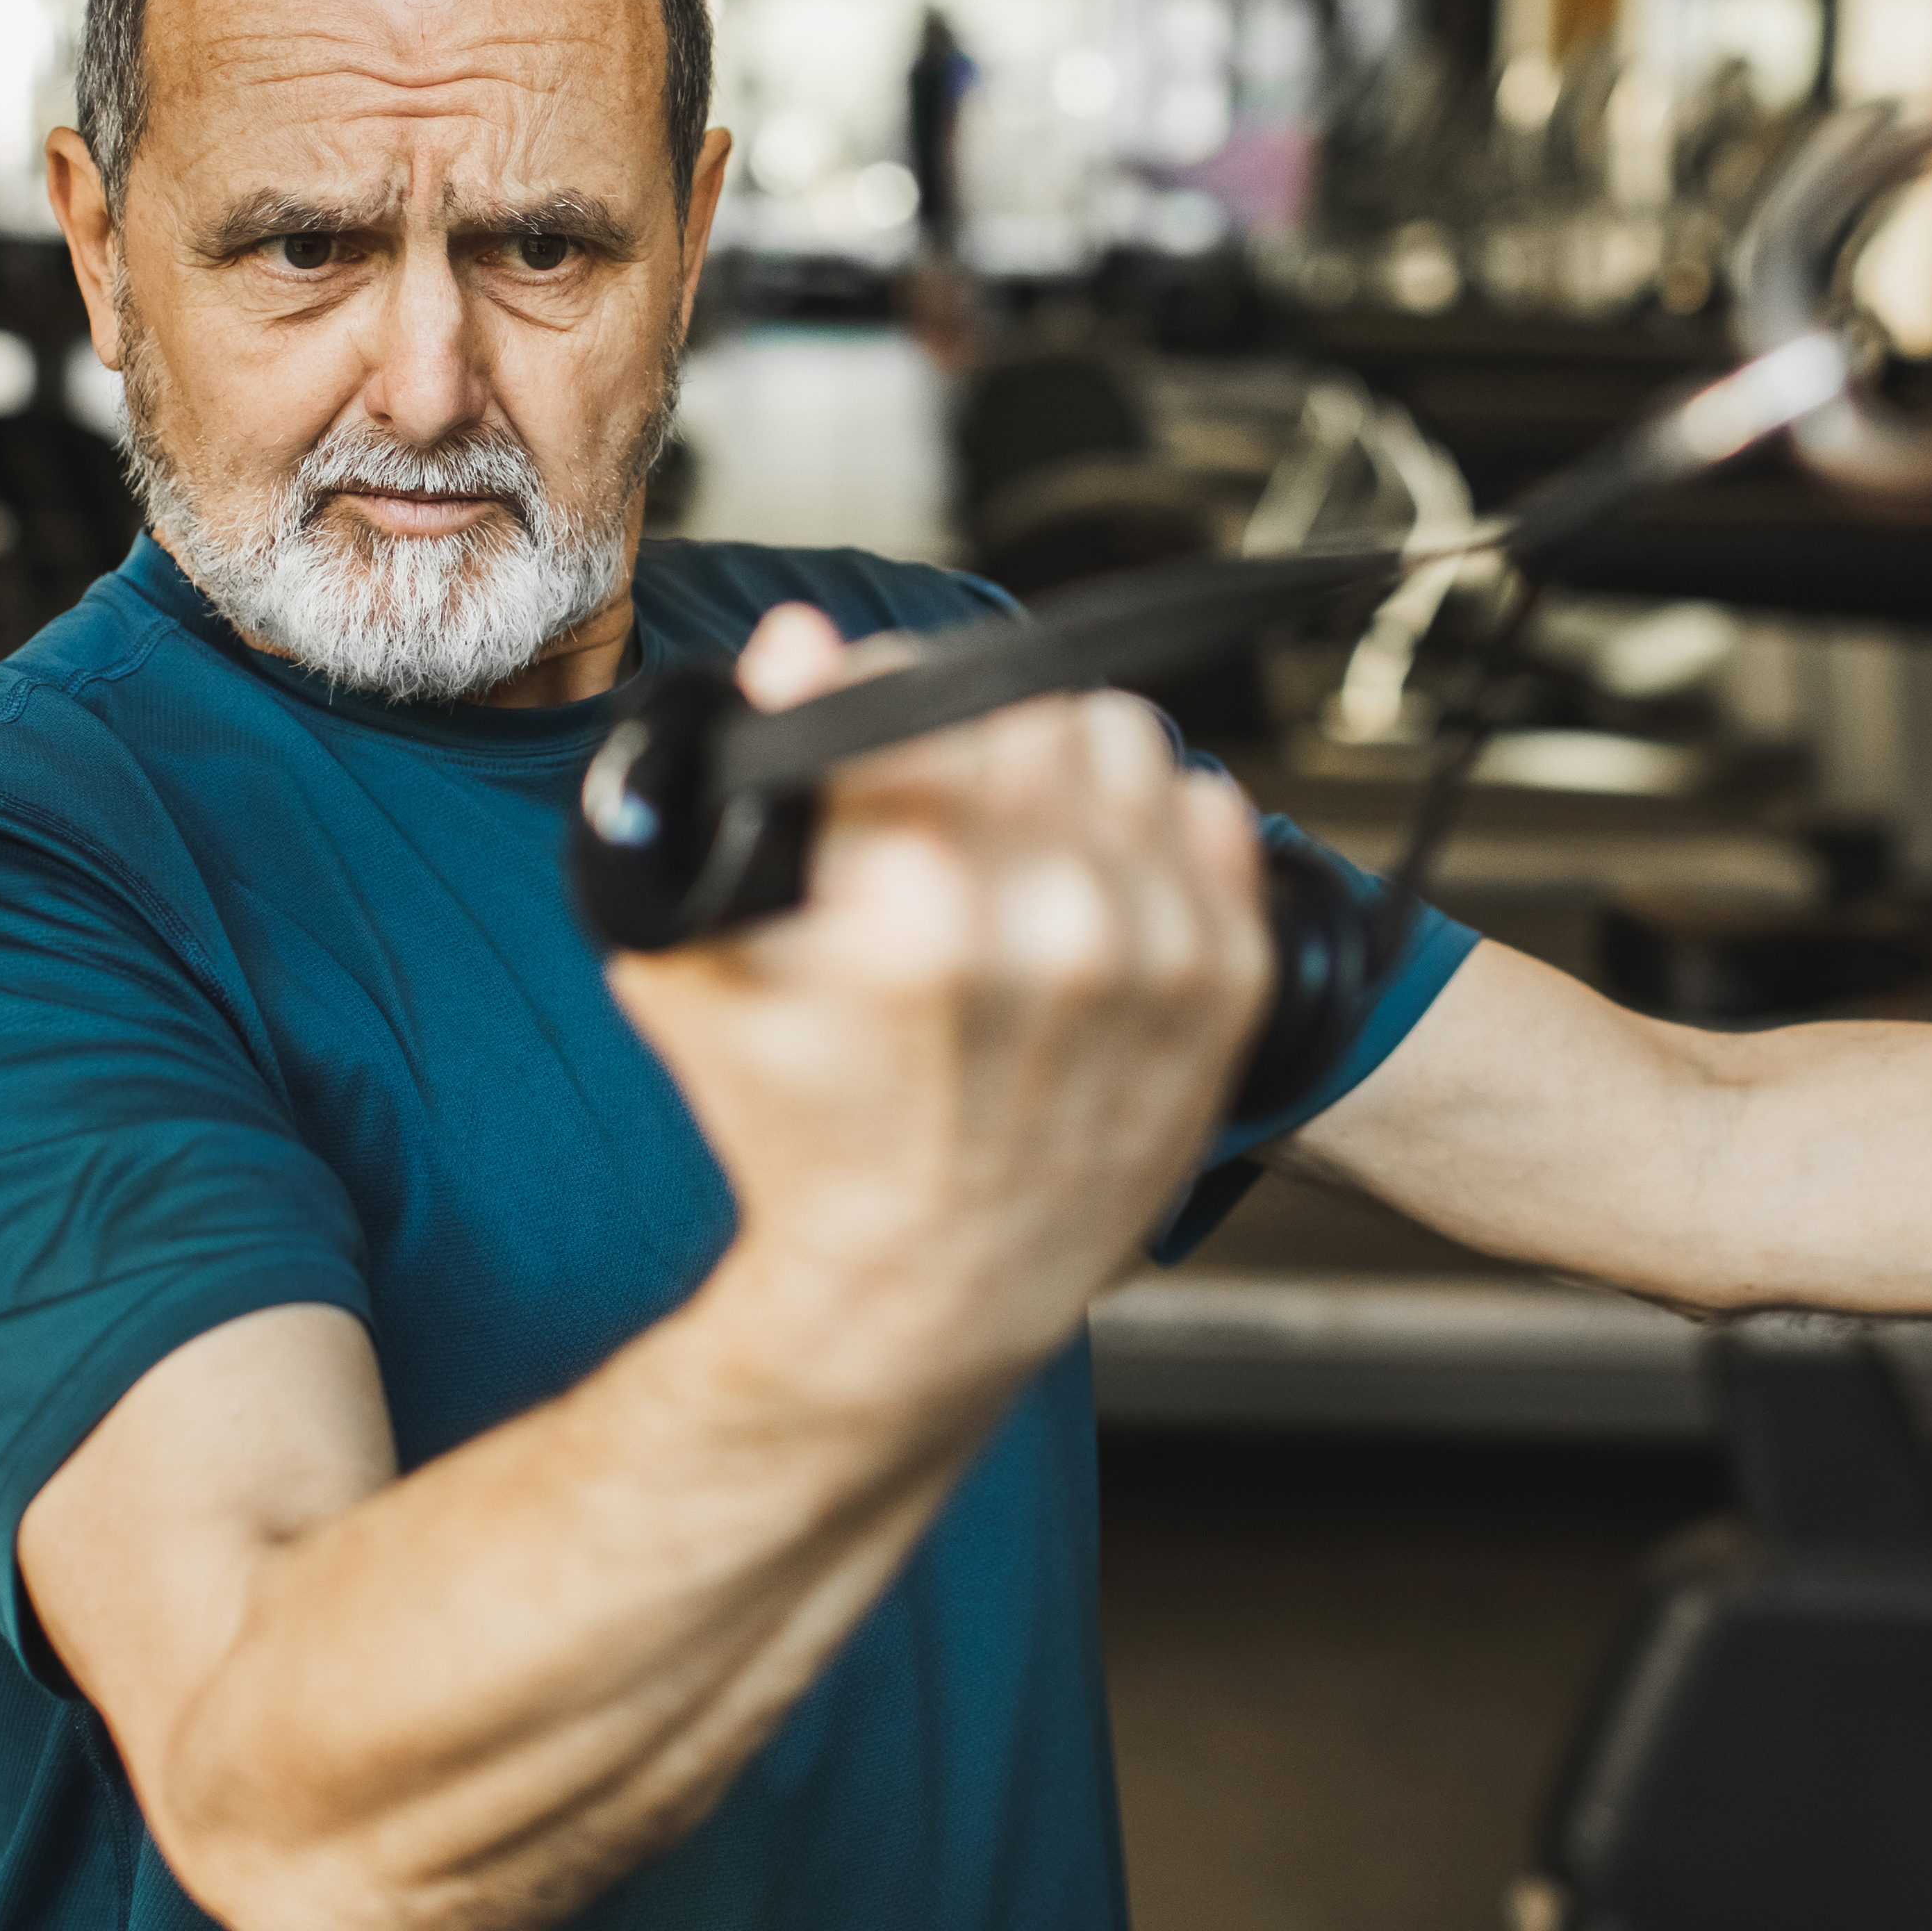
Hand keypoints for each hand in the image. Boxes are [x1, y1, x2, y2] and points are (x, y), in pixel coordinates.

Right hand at [607, 604, 1270, 1403]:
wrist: (927, 1287)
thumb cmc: (799, 1129)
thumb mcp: (701, 967)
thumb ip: (730, 795)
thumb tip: (796, 643)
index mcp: (920, 908)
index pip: (906, 691)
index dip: (864, 690)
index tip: (851, 717)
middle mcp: (1059, 918)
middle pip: (1021, 699)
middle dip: (961, 729)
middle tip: (930, 794)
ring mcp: (1159, 948)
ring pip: (1122, 734)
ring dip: (1062, 759)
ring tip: (1011, 828)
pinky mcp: (1230, 977)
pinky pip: (1210, 804)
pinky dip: (1149, 821)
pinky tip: (1087, 877)